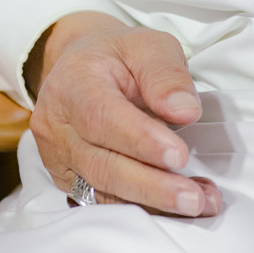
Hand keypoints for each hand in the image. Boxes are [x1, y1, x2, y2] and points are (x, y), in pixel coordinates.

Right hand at [26, 11, 220, 216]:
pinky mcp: (68, 180)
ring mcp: (58, 158)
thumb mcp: (148, 45)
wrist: (83, 66)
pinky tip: (175, 206)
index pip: (101, 117)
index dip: (140, 140)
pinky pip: (102, 201)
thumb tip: (185, 111)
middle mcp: (57, 126)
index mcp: (73, 83)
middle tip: (193, 197)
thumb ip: (166, 75)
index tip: (179, 155)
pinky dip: (142, 207)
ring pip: (101, 190)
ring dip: (152, 202)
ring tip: (197, 202)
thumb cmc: (117, 56)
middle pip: (101, 165)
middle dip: (151, 185)